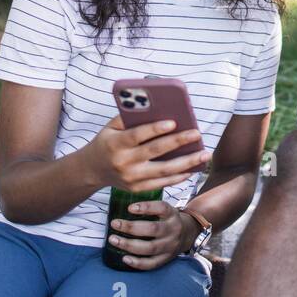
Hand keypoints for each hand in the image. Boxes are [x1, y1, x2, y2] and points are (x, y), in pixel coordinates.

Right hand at [85, 115, 211, 191]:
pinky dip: (179, 177)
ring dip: (187, 163)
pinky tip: (192, 168)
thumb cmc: (107, 142)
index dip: (155, 129)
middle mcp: (124, 162)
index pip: (138, 135)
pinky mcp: (137, 189)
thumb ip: (130, 117)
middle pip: (155, 152)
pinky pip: (162, 183)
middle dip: (178, 142)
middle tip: (197, 134)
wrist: (91, 170)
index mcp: (115, 144)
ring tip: (205, 154)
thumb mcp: (110, 127)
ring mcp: (131, 178)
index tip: (174, 122)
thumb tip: (156, 107)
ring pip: (163, 171)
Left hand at [106, 200, 195, 269]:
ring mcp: (170, 246)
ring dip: (129, 244)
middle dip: (131, 227)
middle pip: (153, 229)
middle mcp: (173, 230)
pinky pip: (151, 264)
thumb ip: (149, 207)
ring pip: (150, 248)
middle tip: (114, 223)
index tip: (129, 208)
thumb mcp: (164, 209)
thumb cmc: (167, 220)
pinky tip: (124, 258)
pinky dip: (137, 263)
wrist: (187, 235)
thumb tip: (123, 203)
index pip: (161, 208)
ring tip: (113, 239)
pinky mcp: (165, 259)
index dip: (146, 207)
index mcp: (172, 214)